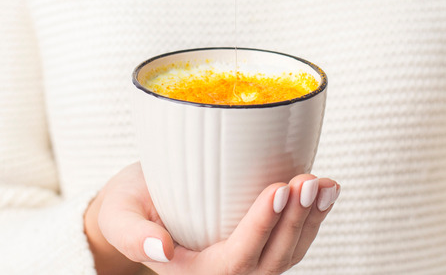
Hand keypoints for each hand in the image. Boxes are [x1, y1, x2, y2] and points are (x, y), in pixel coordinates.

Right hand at [85, 163, 339, 274]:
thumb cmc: (128, 207)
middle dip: (293, 220)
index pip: (234, 259)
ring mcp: (246, 261)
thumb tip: (158, 249)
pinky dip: (314, 216)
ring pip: (288, 253)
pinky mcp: (260, 244)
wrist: (139, 206)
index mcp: (192, 272)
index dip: (260, 227)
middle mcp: (224, 273)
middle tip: (306, 181)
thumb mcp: (118, 216)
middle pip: (270, 259)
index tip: (277, 188)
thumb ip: (131, 234)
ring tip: (322, 184)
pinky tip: (327, 189)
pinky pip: (293, 241)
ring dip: (310, 219)